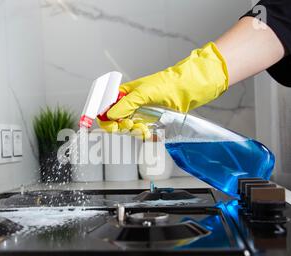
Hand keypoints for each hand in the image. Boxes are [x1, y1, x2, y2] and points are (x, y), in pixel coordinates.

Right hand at [97, 42, 228, 137]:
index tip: (109, 124)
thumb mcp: (142, 93)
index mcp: (123, 94)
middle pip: (114, 122)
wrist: (187, 90)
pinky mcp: (150, 123)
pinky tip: (149, 132)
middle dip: (120, 127)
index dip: (103, 118)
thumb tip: (109, 115)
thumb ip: (125, 105)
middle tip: (128, 125)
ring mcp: (140, 115)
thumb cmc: (166, 84)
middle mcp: (129, 105)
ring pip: (128, 130)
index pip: (105, 108)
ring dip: (134, 131)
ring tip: (143, 128)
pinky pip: (141, 134)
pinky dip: (144, 136)